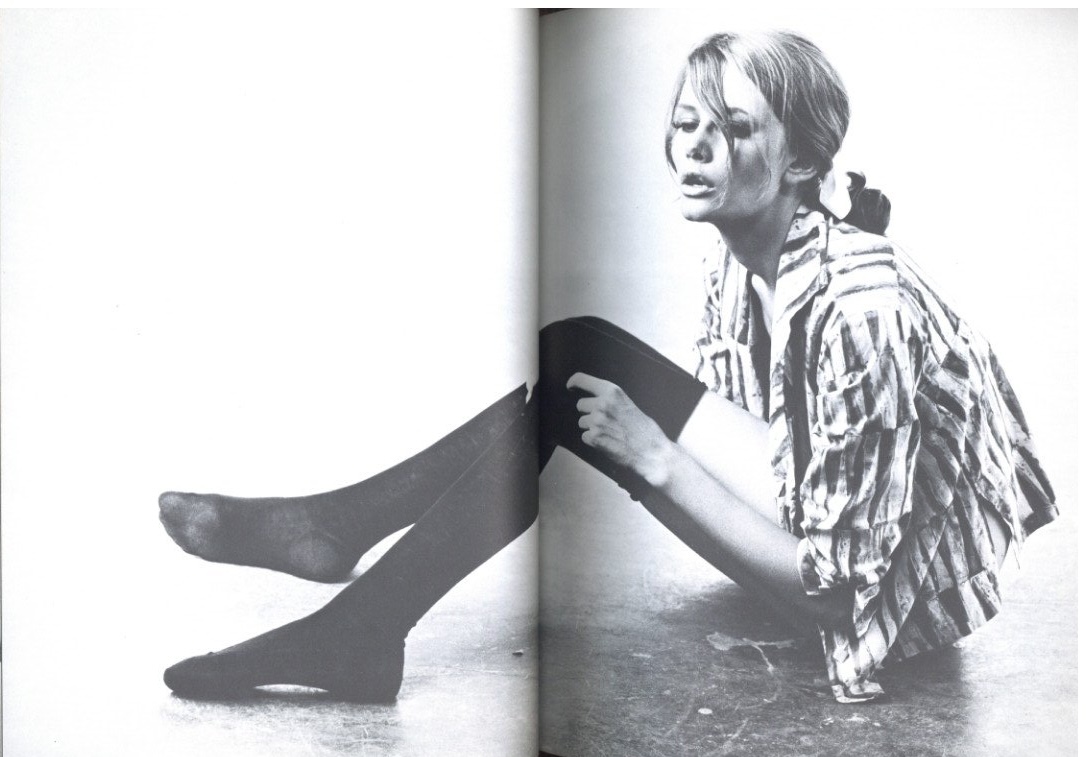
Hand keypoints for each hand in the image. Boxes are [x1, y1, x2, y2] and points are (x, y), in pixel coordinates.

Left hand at [566, 372, 674, 487]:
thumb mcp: (626, 404)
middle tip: (605, 421)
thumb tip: (591, 401)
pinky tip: (608, 442)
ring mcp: (597, 421)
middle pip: (580, 405)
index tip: (570, 387)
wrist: (651, 451)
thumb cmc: (642, 428)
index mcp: (611, 391)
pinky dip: (593, 441)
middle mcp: (602, 403)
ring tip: (610, 433)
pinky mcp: (594, 437)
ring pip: (582, 422)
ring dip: (591, 428)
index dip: (573, 383)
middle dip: (588, 412)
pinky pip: (585, 437)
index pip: (581, 379)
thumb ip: (609, 399)